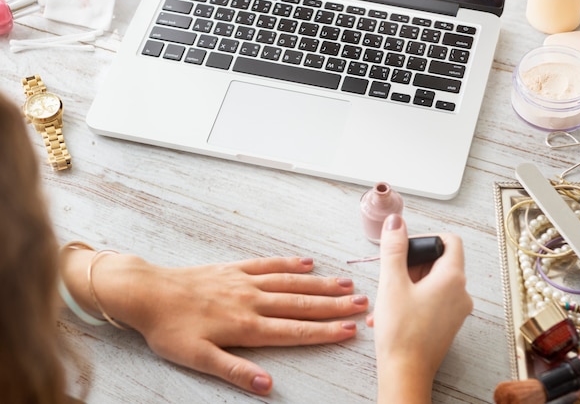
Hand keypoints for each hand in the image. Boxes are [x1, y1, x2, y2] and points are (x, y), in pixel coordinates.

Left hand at [61, 250, 367, 394]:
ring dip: (318, 284)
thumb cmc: (170, 329)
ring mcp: (244, 280)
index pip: (293, 330)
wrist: (149, 292)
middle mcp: (251, 299)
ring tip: (344, 284)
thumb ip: (234, 371)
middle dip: (332, 305)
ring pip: (289, 282)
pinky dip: (289, 263)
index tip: (349, 330)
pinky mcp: (234, 268)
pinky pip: (267, 263)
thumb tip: (268, 385)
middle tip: (360, 302)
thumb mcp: (197, 359)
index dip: (324, 331)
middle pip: (299, 303)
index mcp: (245, 325)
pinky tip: (306, 263)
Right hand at [366, 214, 472, 402]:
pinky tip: (391, 310)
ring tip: (388, 295)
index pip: (449, 240)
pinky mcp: (447, 324)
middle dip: (412, 263)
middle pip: (439, 260)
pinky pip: (432, 299)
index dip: (425, 238)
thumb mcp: (392, 282)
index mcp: (453, 278)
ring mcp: (456, 310)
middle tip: (392, 274)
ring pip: (433, 280)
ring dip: (408, 281)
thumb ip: (394, 247)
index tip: (405, 248)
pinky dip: (413, 297)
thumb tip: (396, 222)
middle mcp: (461, 293)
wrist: (404, 374)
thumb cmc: (401, 332)